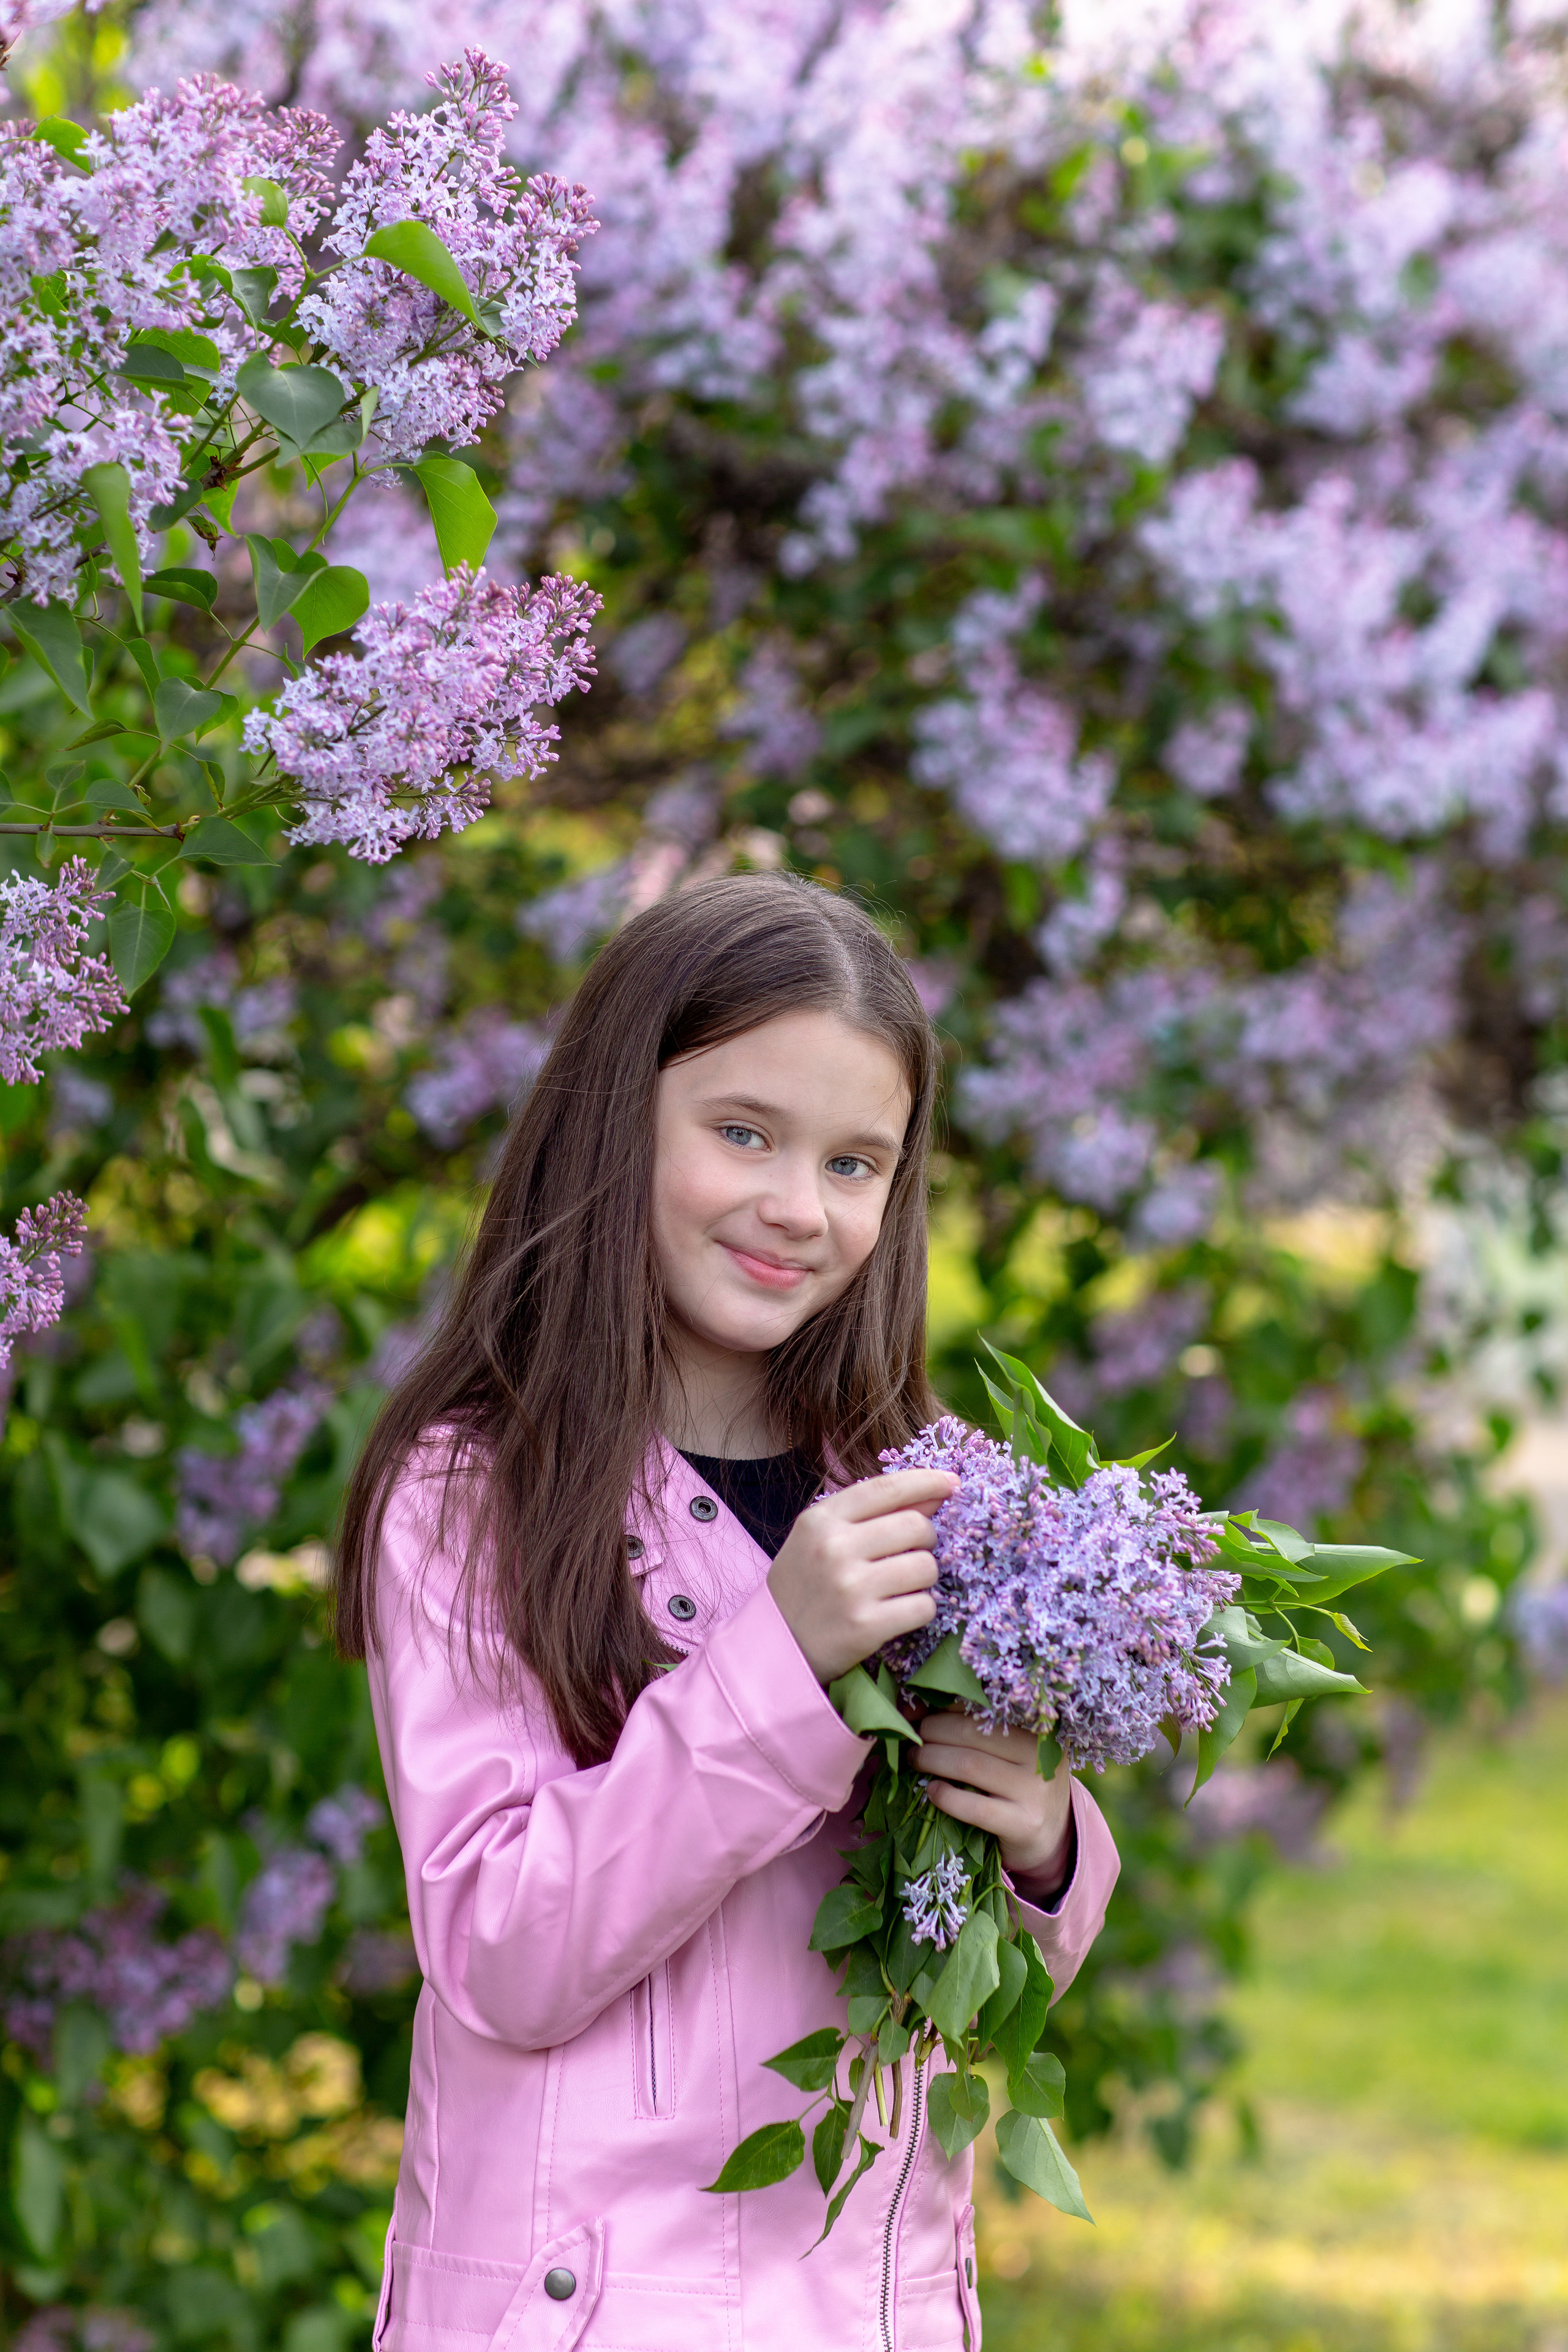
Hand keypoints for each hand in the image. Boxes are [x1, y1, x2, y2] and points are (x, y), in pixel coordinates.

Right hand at [767, 1469, 956, 1683]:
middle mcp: (835, 1548)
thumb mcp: (821, 1537)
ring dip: (923, 1578)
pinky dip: (919, 1609)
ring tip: (899, 1586)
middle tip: (909, 1554)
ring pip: (926, 1566)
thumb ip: (872, 1512)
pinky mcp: (866, 1625)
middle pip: (917, 1526)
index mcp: (821, 1520)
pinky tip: (897, 1612)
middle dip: (926, 1539)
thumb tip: (934, 1494)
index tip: (951, 1482)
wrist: (775, 1646)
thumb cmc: (804, 1586)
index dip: (926, 1481)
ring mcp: (851, 1588)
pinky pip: (924, 1606)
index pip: (886, 1488)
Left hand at [915, 1709, 1073, 1888]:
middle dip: (932, 1731)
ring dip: (931, 1759)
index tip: (913, 1709)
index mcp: (1035, 1728)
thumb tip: (915, 1708)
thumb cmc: (1018, 1785)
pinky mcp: (1024, 1824)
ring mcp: (1035, 1791)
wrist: (1052, 1837)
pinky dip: (946, 1797)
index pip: (982, 1706)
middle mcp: (1039, 1755)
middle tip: (912, 1739)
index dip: (941, 1705)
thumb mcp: (1009, 1753)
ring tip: (915, 1761)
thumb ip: (975, 1730)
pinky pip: (975, 1807)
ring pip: (969, 1764)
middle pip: (971, 1732)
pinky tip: (932, 1792)